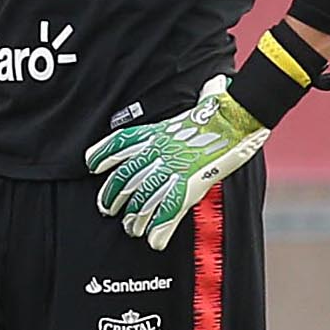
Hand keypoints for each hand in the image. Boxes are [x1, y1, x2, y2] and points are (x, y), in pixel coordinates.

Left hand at [87, 76, 267, 250]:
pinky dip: (160, 228)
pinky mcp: (190, 183)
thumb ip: (199, 101)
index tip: (91, 165)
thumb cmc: (225, 107)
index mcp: (159, 132)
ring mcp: (173, 168)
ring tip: (131, 228)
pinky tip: (153, 242)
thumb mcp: (205, 100)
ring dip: (135, 218)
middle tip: (107, 209)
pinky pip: (169, 210)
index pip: (121, 143)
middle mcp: (159, 151)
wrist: (238, 115)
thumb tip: (213, 88)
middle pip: (126, 177)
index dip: (103, 155)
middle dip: (113, 196)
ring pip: (144, 198)